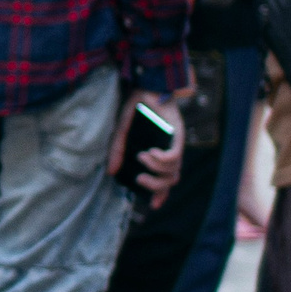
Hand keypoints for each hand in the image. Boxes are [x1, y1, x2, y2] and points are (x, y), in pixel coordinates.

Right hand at [112, 88, 186, 208]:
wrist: (147, 85)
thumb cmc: (137, 107)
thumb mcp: (122, 131)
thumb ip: (117, 150)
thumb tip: (112, 172)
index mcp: (159, 153)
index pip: (164, 179)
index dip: (161, 194)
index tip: (153, 206)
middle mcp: (169, 150)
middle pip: (170, 181)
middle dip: (155, 186)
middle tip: (139, 178)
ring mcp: (175, 143)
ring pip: (174, 171)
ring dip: (156, 168)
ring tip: (142, 156)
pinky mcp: (179, 135)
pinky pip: (175, 156)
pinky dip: (163, 158)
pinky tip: (152, 152)